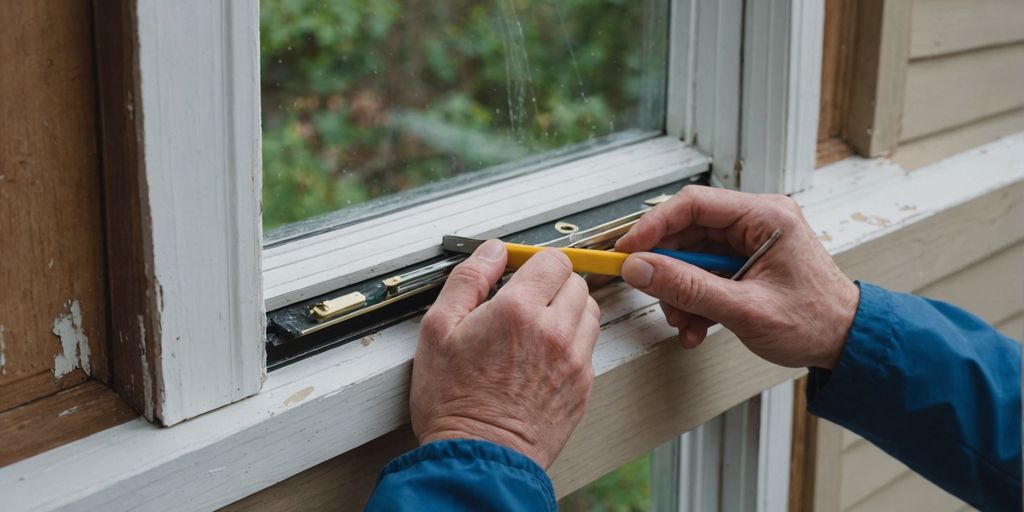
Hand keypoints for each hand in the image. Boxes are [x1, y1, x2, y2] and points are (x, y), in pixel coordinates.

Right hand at [411, 240, 600, 468]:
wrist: (479, 457)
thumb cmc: (453, 401)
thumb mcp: (438, 330)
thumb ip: (468, 280)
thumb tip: (492, 251)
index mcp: (519, 311)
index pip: (553, 260)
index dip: (536, 263)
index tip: (522, 275)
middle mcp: (554, 332)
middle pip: (577, 282)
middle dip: (554, 284)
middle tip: (527, 302)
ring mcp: (574, 360)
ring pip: (589, 312)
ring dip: (569, 311)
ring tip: (538, 328)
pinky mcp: (582, 386)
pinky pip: (589, 347)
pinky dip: (573, 343)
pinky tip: (543, 357)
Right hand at [615, 185, 858, 368]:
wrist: (847, 343)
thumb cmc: (815, 322)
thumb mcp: (744, 309)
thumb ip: (687, 288)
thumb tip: (640, 269)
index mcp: (765, 216)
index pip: (693, 204)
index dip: (653, 226)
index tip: (628, 250)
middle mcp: (757, 221)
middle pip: (687, 232)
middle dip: (667, 270)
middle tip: (653, 294)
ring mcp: (751, 242)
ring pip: (692, 256)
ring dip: (681, 292)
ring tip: (685, 322)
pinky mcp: (746, 262)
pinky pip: (705, 273)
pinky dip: (695, 300)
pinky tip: (698, 325)